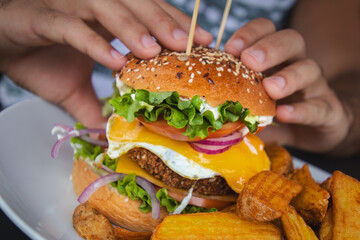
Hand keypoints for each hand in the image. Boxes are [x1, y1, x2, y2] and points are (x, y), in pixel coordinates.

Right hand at [0, 0, 211, 126]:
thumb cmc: (35, 59)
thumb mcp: (72, 89)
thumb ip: (94, 107)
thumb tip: (110, 130)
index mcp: (104, 19)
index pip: (146, 16)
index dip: (174, 25)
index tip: (202, 42)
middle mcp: (90, 7)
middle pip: (134, 6)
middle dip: (163, 22)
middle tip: (191, 43)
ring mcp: (67, 9)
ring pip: (106, 9)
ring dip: (131, 27)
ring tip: (155, 50)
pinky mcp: (42, 18)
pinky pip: (72, 28)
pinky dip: (93, 43)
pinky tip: (114, 61)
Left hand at [225, 18, 351, 152]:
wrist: (317, 129)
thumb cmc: (277, 109)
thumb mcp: (252, 100)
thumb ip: (233, 99)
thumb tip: (201, 106)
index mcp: (276, 57)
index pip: (267, 31)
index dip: (250, 34)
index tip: (231, 48)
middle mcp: (296, 65)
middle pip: (292, 41)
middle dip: (270, 48)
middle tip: (250, 61)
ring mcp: (314, 87)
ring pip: (310, 69)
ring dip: (289, 77)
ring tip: (270, 88)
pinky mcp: (327, 111)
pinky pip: (319, 107)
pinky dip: (302, 110)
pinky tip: (284, 114)